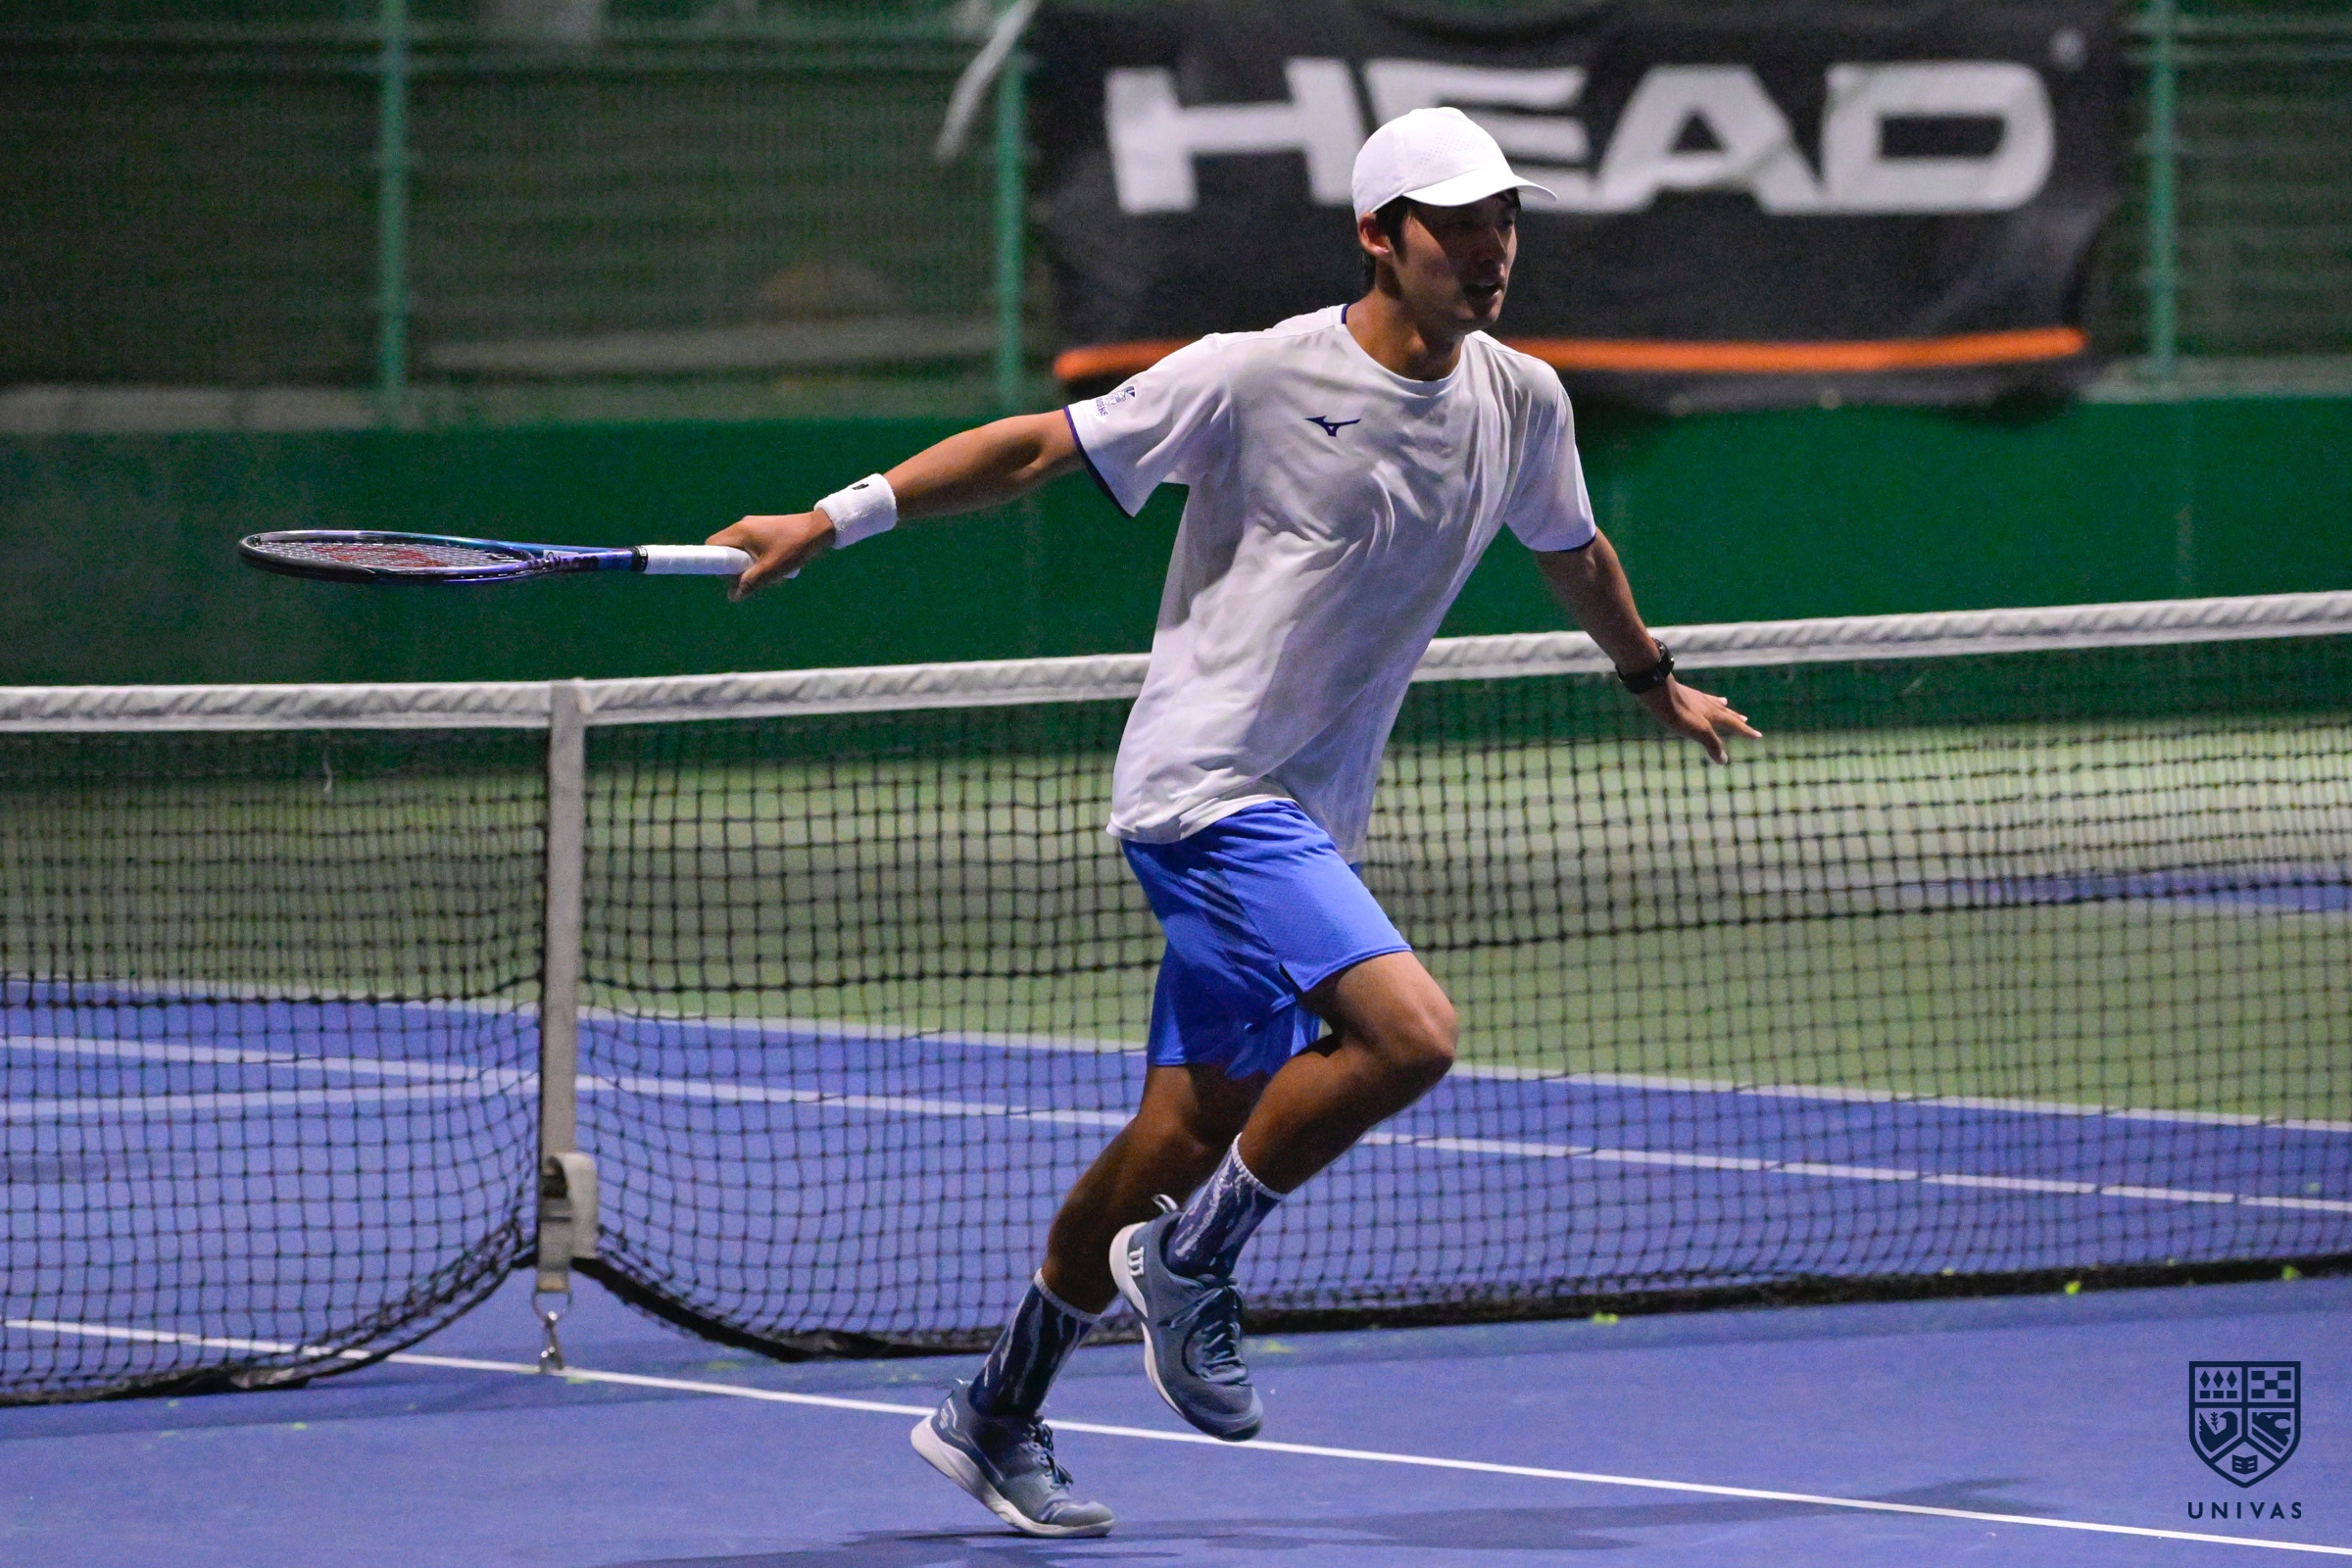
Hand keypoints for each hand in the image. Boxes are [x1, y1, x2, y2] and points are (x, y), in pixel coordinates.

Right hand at [706, 511, 834, 600]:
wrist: (819, 529)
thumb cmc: (795, 547)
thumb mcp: (771, 569)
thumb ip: (750, 583)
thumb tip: (733, 596)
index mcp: (740, 531)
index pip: (712, 546)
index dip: (716, 564)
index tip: (731, 576)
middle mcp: (743, 526)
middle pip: (726, 551)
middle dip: (736, 569)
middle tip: (754, 578)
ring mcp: (754, 527)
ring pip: (740, 552)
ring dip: (750, 566)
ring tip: (770, 573)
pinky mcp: (764, 530)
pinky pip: (752, 548)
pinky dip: (759, 560)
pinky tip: (776, 566)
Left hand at [1634, 679, 1758, 764]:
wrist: (1659, 691)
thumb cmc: (1679, 713)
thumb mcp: (1699, 732)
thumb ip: (1712, 744)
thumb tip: (1724, 761)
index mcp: (1714, 714)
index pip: (1734, 724)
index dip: (1745, 731)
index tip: (1758, 735)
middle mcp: (1707, 704)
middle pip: (1725, 712)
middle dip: (1736, 719)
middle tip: (1746, 720)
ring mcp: (1694, 698)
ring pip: (1711, 702)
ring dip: (1720, 706)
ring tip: (1725, 704)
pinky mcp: (1682, 694)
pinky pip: (1696, 697)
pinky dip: (1701, 699)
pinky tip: (1695, 697)